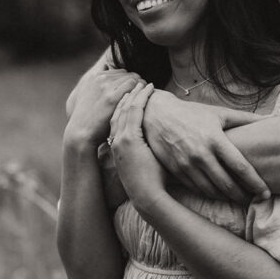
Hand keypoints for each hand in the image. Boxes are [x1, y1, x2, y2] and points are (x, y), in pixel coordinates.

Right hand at [66, 52, 141, 117]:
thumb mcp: (90, 97)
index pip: (121, 72)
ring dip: (141, 85)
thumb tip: (117, 87)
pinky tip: (145, 97)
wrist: (80, 132)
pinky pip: (134, 85)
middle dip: (137, 82)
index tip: (137, 90)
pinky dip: (142, 89)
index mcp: (95, 77)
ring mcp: (105, 87)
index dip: (130, 80)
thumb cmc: (90, 119)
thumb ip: (101, 89)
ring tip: (145, 96)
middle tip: (144, 93)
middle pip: (128, 73)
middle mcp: (100, 79)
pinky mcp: (111, 98)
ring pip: (132, 77)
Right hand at [108, 83, 167, 209]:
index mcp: (118, 146)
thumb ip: (149, 147)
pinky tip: (148, 90)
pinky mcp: (128, 140)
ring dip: (136, 93)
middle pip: (120, 110)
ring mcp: (121, 139)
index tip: (136, 94)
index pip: (119, 119)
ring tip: (144, 83)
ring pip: (126, 108)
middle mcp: (116, 141)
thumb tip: (163, 139)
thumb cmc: (152, 182)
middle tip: (138, 83)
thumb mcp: (148, 160)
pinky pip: (134, 112)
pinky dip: (141, 99)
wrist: (147, 196)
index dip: (127, 105)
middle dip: (129, 95)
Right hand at [142, 90, 269, 202]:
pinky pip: (196, 189)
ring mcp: (186, 165)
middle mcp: (201, 154)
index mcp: (215, 139)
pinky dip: (209, 195)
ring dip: (226, 198)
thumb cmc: (192, 114)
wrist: (156, 115)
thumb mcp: (219, 113)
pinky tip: (218, 195)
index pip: (240, 167)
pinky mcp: (175, 171)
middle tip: (254, 200)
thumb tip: (273, 118)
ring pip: (211, 191)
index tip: (266, 193)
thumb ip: (246, 119)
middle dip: (243, 196)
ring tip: (238, 199)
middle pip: (227, 185)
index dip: (255, 183)